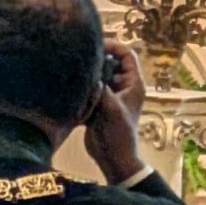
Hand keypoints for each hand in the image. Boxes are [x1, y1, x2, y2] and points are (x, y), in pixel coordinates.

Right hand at [84, 43, 146, 183]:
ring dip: (88, 76)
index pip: (127, 55)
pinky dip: (84, 90)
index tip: (96, 45)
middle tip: (80, 59)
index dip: (114, 46)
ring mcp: (111, 97)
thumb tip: (88, 70)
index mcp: (133, 84)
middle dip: (96, 62)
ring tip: (73, 74)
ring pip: (99, 78)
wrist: (113, 159)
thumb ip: (101, 87)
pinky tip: (72, 90)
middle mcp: (123, 87)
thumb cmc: (118, 133)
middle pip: (110, 64)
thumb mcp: (110, 108)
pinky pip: (92, 91)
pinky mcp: (100, 106)